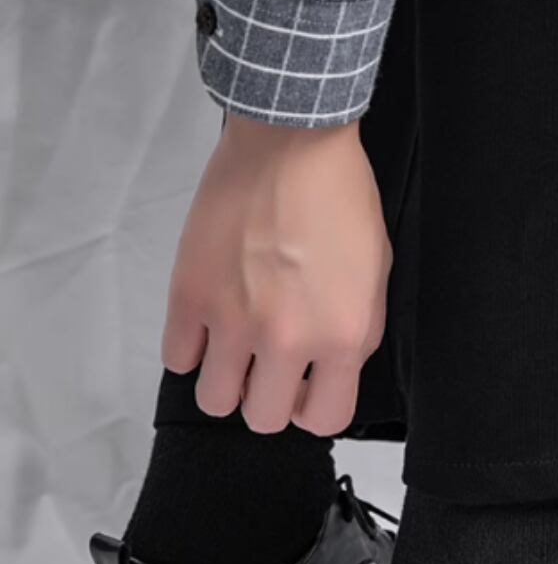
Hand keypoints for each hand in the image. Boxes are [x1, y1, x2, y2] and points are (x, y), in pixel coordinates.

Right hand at [161, 111, 391, 435]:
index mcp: (343, 337)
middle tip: (270, 370)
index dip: (315, 409)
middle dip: (268, 398)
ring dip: (227, 381)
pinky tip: (209, 324)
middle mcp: (288, 340)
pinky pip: (177, 358)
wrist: (292, 144)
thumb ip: (352, 334)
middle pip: (263, 419)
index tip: (308, 392)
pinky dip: (191, 348)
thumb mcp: (374, 277)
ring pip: (215, 401)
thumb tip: (327, 369)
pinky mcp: (189, 294)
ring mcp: (233, 320)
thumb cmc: (341, 200)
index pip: (325, 419)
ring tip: (236, 350)